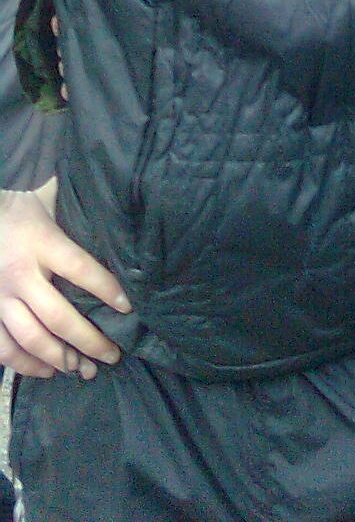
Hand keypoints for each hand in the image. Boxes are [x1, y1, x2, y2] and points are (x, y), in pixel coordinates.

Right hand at [0, 179, 129, 377]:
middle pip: (59, 317)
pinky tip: (47, 371)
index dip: (106, 290)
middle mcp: (20, 274)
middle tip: (112, 356)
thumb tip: (117, 209)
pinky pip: (2, 347)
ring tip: (84, 369)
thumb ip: (76, 209)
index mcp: (42, 243)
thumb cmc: (19, 206)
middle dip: (89, 341)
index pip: (81, 269)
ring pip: (30, 339)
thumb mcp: (49, 198)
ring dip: (59, 359)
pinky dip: (24, 365)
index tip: (128, 308)